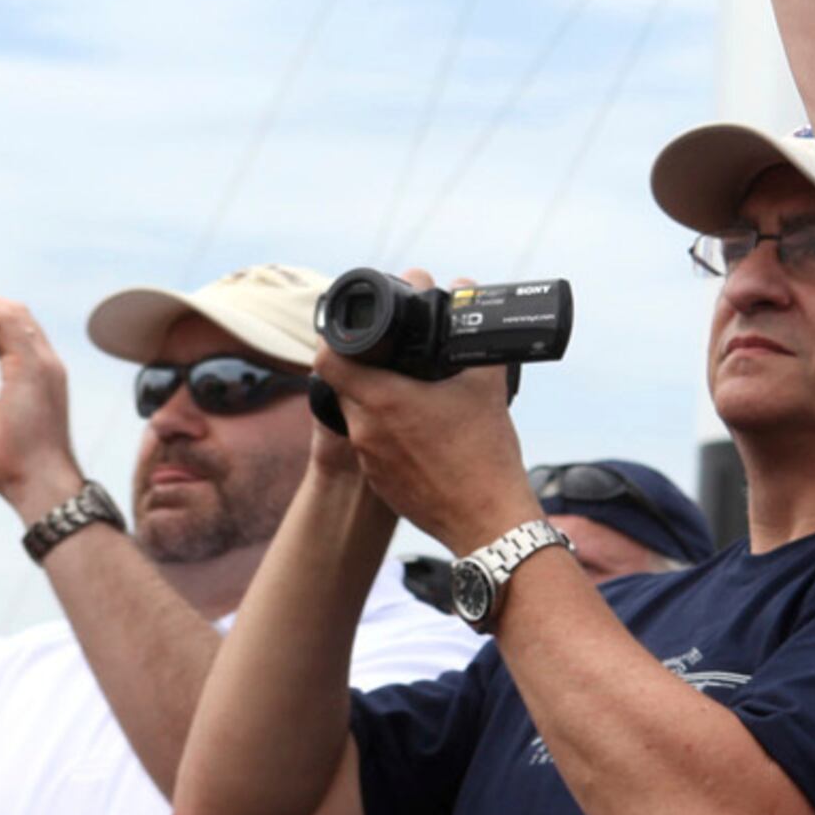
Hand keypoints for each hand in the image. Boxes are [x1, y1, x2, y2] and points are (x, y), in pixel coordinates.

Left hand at [318, 277, 539, 555]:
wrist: (488, 523)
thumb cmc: (485, 457)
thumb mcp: (486, 387)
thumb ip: (475, 337)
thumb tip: (469, 291)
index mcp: (382, 399)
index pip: (326, 357)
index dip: (336, 338)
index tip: (357, 333)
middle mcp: (365, 429)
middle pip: (345, 385)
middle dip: (366, 368)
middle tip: (396, 359)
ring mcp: (369, 459)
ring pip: (361, 416)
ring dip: (380, 403)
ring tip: (416, 398)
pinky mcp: (380, 482)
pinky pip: (374, 447)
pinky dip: (391, 435)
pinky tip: (423, 435)